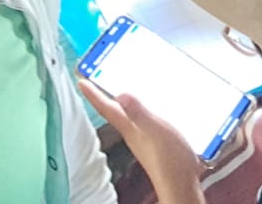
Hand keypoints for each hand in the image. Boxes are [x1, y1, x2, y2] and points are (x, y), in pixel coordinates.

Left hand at [79, 79, 204, 203]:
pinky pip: (142, 119)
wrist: (180, 181)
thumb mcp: (154, 129)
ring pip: (127, 115)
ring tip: (117, 88)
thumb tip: (121, 95)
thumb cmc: (167, 159)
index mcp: (129, 127)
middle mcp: (133, 131)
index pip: (106, 108)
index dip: (93, 94)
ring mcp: (143, 137)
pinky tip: (148, 106)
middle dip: (103, 95)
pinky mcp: (155, 140)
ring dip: (120, 101)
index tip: (80, 81)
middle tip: (93, 80)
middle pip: (113, 110)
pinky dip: (140, 109)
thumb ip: (138, 113)